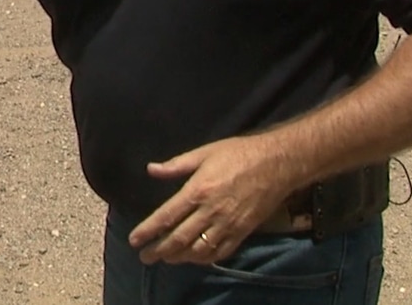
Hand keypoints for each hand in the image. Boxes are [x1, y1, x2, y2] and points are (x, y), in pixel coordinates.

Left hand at [127, 135, 298, 264]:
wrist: (277, 163)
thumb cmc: (238, 154)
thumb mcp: (204, 153)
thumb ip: (176, 165)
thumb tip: (151, 170)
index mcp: (198, 191)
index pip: (167, 217)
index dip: (148, 230)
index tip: (134, 240)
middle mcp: (210, 211)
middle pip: (179, 238)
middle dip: (159, 250)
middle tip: (145, 257)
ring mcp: (228, 224)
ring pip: (199, 250)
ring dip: (179, 257)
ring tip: (166, 259)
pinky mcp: (243, 231)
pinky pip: (221, 252)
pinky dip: (205, 259)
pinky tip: (195, 258)